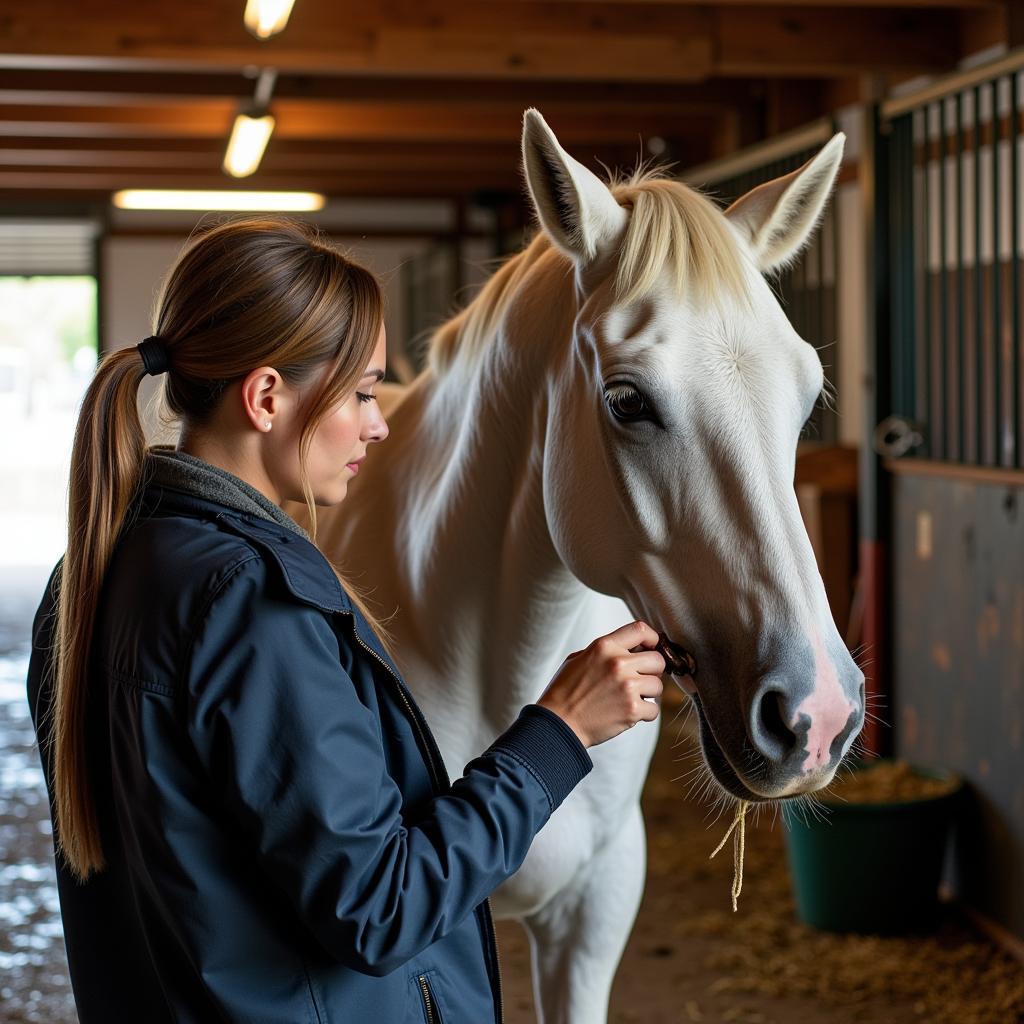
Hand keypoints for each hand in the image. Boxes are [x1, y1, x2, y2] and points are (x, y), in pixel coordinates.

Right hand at [536, 620, 665, 747]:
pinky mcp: (632, 710)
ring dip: (648, 694)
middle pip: (657, 660)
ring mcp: (627, 686)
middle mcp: (617, 663)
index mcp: (604, 647)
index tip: (651, 647)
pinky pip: (654, 710)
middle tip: (640, 680)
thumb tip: (630, 648)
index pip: (640, 630)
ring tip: (630, 699)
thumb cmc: (565, 692)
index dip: (652, 638)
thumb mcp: (578, 659)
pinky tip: (629, 714)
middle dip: (653, 671)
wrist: (558, 723)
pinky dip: (645, 714)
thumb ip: (604, 651)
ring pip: (658, 685)